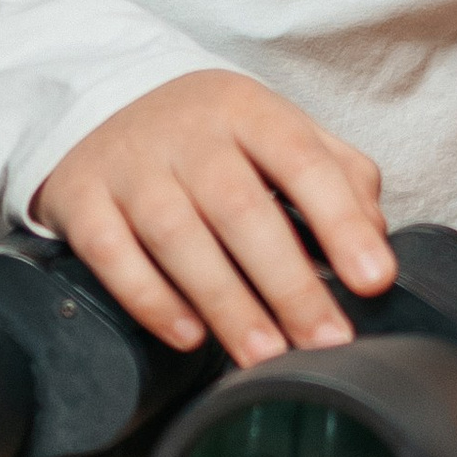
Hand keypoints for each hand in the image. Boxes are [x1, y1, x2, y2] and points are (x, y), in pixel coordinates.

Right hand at [34, 70, 394, 366]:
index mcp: (245, 108)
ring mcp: (129, 164)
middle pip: (240, 208)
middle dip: (288, 283)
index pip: (302, 159)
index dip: (341, 221)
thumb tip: (375, 235)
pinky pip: (112, 254)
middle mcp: (186, 132)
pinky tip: (189, 335)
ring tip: (265, 354)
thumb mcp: (275, 131)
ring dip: (226, 302)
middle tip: (324, 340)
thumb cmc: (209, 135)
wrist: (101, 103)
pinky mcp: (82, 199)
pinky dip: (151, 299)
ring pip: (177, 235)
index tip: (373, 279)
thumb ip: (336, 174)